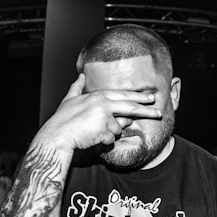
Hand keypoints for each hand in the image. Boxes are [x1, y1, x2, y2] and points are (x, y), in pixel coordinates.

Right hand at [34, 74, 162, 153]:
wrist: (57, 135)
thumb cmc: (62, 120)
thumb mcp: (69, 100)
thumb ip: (77, 87)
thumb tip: (80, 76)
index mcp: (98, 95)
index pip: (124, 95)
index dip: (139, 96)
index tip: (151, 97)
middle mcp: (104, 103)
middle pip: (131, 107)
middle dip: (147, 110)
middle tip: (159, 112)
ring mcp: (105, 117)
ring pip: (118, 128)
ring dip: (109, 132)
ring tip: (93, 132)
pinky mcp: (105, 130)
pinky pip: (111, 138)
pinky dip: (104, 140)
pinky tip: (92, 138)